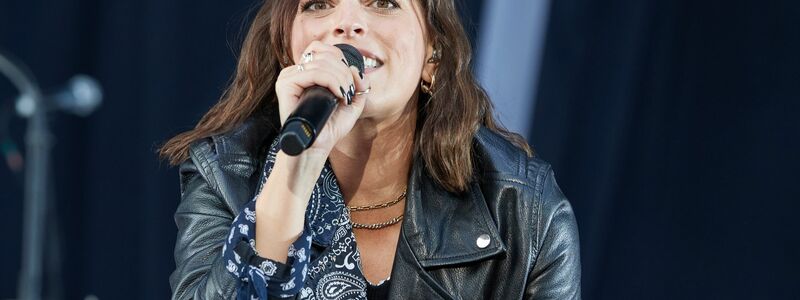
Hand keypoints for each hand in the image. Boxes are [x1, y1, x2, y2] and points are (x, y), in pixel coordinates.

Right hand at [275, 41, 369, 156]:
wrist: (317, 147)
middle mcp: (295, 71)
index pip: (321, 48)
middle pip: (324, 54)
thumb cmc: (330, 126)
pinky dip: (331, 81)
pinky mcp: (285, 85)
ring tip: (344, 96)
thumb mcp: (352, 103)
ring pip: (321, 63)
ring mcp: (288, 77)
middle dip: (344, 72)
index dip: (340, 60)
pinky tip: (338, 95)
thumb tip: (356, 70)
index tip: (349, 82)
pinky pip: (312, 72)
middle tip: (349, 92)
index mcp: (306, 71)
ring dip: (341, 78)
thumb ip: (359, 85)